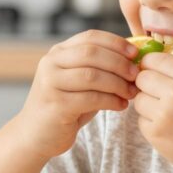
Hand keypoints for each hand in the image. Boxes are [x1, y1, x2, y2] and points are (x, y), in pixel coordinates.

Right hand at [16, 30, 139, 159]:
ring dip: (117, 83)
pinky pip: (91, 98)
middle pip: (92, 53)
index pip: (90, 37)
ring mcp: (50, 83)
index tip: (136, 53)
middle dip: (119, 63)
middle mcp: (50, 63)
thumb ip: (99, 69)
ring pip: (92, 75)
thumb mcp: (80, 83)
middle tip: (136, 75)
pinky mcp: (56, 104)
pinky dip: (111, 101)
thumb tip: (133, 60)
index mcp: (58, 52)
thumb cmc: (65, 107)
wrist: (36, 136)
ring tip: (131, 92)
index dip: (115, 42)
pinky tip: (121, 105)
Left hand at [133, 45, 172, 172]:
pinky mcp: (156, 134)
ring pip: (139, 100)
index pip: (155, 59)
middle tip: (159, 94)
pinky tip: (170, 128)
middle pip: (142, 78)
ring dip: (148, 104)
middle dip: (147, 84)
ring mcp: (164, 114)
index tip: (155, 71)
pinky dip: (150, 123)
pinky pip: (141, 121)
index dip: (151, 64)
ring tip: (167, 113)